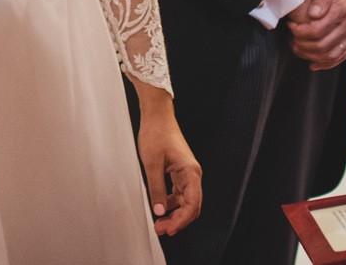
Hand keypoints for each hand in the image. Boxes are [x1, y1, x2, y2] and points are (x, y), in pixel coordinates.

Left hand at [135, 95, 202, 235]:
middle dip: (177, 219)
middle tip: (160, 228)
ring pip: (184, 200)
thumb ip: (157, 188)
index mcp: (190, 172)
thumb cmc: (156, 133)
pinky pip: (179, 192)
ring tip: (159, 221)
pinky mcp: (179, 171)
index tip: (168, 229)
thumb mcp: (152, 163)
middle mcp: (192, 173)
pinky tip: (161, 206)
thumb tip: (159, 210)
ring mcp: (186, 172)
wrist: (156, 115)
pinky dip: (170, 202)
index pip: (192, 204)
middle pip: (191, 205)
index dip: (181, 220)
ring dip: (173, 212)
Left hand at [284, 0, 345, 69]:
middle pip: (323, 45)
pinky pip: (343, 56)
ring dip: (312, 56)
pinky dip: (328, 63)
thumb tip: (314, 14)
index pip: (317, 30)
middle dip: (302, 45)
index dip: (299, 32)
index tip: (290, 26)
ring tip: (298, 48)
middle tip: (291, 37)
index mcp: (343, 9)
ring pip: (332, 55)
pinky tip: (314, 63)